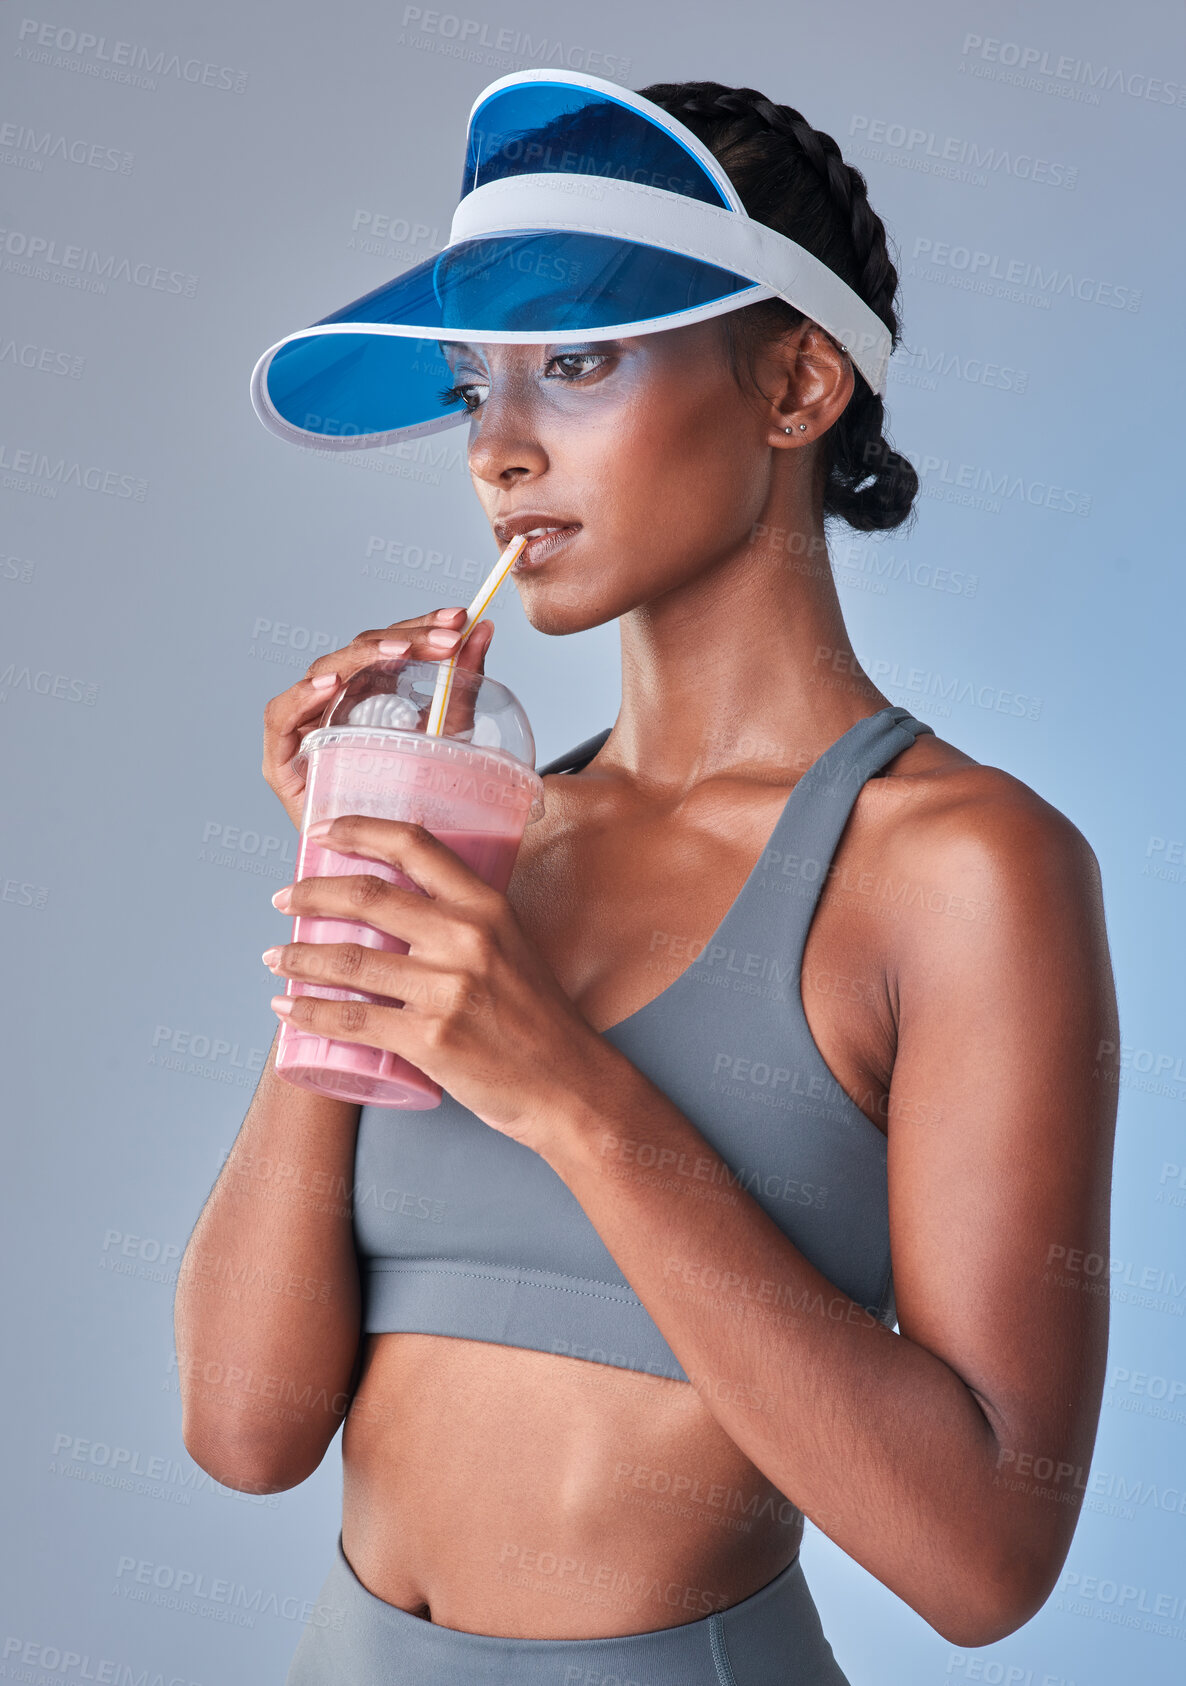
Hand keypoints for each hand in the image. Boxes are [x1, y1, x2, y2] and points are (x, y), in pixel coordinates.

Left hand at [261, 812, 611, 1148]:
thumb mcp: (514, 948)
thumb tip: (400, 909)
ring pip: (350, 961)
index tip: (320, 832)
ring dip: (298, 956)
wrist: (570, 1086)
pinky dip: (309, 1012)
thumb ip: (465, 924)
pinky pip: (353, 1020)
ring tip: (275, 956)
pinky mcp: (431, 1038)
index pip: (414, 845)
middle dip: (310, 894)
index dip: (359, 830)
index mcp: (488, 907)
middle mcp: (467, 938)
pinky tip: (287, 1008)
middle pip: (368, 897)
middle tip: (283, 899)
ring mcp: (448, 989)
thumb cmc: (539, 1021)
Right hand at [262, 609, 495, 832]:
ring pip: (324, 672)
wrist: (384, 876)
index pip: (387, 647)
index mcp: (366, 697)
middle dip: (403, 637)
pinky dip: (302, 696)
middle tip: (446, 637)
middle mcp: (332, 707)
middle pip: (357, 653)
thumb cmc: (413, 808)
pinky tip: (332, 684)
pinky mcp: (280, 762)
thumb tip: (484, 632)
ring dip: (362, 656)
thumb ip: (460, 687)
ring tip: (401, 651)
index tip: (457, 619)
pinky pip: (281, 716)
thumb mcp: (446, 740)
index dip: (419, 626)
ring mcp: (304, 730)